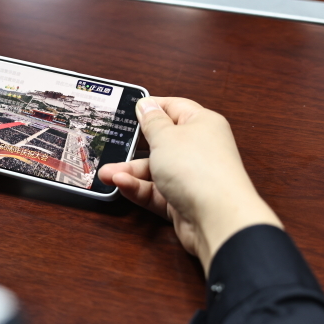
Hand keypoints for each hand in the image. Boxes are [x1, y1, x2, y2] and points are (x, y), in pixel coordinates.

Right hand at [98, 97, 281, 274]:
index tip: (129, 110)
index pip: (174, 108)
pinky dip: (138, 187)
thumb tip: (147, 105)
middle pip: (160, 142)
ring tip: (106, 174)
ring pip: (154, 170)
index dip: (152, 108)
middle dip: (133, 147)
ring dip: (129, 171)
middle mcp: (198, 149)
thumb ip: (152, 121)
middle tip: (111, 146)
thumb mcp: (166, 137)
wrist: (217, 218)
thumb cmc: (199, 169)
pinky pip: (155, 191)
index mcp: (201, 124)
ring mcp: (190, 176)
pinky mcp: (181, 201)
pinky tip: (121, 184)